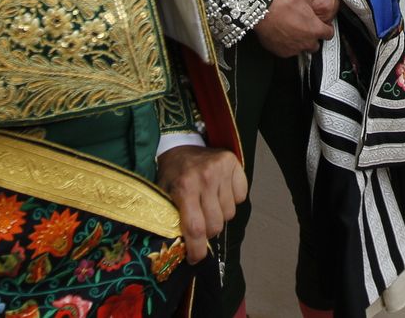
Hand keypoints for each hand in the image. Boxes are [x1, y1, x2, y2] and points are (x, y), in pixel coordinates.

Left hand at [155, 146, 246, 261]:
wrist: (178, 144)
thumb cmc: (170, 174)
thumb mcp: (163, 196)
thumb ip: (171, 219)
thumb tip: (180, 250)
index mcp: (184, 187)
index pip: (196, 228)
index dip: (197, 249)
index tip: (195, 259)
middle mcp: (205, 178)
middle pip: (215, 224)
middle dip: (208, 232)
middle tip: (200, 225)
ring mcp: (221, 169)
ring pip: (230, 213)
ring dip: (220, 215)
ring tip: (209, 204)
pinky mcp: (233, 163)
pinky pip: (241, 196)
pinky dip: (232, 199)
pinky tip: (220, 192)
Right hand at [252, 0, 334, 56]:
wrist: (263, 14)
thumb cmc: (282, 6)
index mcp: (315, 29)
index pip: (329, 34)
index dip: (327, 29)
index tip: (323, 26)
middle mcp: (307, 42)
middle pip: (316, 45)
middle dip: (313, 38)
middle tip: (307, 29)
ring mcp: (294, 49)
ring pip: (303, 49)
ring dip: (301, 42)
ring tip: (294, 32)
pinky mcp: (283, 52)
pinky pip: (290, 52)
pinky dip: (289, 46)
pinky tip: (284, 36)